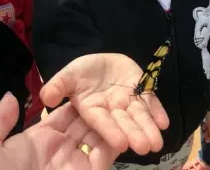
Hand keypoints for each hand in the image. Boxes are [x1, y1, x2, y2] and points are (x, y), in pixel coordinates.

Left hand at [0, 92, 119, 169]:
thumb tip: (11, 95)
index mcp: (35, 141)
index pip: (60, 116)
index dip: (73, 101)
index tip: (85, 82)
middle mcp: (58, 152)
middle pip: (83, 125)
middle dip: (95, 108)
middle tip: (108, 88)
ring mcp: (74, 166)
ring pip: (98, 139)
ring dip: (109, 123)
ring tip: (119, 102)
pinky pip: (104, 158)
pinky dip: (114, 143)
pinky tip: (120, 125)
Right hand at [40, 53, 169, 154]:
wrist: (101, 62)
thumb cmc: (81, 72)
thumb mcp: (67, 76)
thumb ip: (58, 86)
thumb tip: (46, 98)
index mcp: (92, 109)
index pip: (101, 122)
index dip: (110, 132)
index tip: (121, 144)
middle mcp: (111, 109)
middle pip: (123, 122)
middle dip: (134, 134)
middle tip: (144, 148)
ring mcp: (128, 102)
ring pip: (139, 116)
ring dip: (148, 129)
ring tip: (157, 143)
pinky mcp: (142, 92)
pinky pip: (151, 103)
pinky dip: (157, 112)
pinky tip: (163, 122)